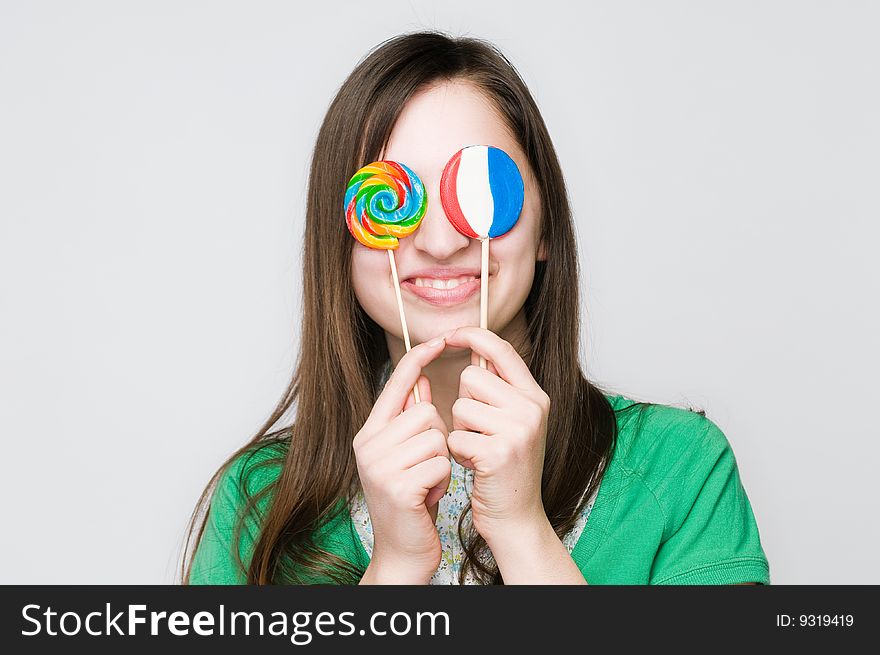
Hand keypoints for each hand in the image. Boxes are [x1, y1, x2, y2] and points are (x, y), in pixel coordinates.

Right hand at [353, 335, 451, 582]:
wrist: (403, 551)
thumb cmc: (412, 500)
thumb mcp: (408, 455)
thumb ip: (410, 420)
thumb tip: (423, 379)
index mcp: (369, 432)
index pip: (396, 384)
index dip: (417, 359)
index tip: (438, 339)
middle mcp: (368, 444)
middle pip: (426, 412)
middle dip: (439, 439)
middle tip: (428, 467)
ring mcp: (379, 465)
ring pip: (436, 437)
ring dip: (442, 462)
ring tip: (428, 483)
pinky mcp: (396, 486)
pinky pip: (439, 463)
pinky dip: (443, 481)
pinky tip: (429, 498)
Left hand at [443, 327, 551, 545]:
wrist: (516, 517)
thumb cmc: (504, 468)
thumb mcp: (512, 422)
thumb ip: (499, 388)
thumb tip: (474, 346)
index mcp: (535, 395)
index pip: (501, 348)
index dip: (472, 336)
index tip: (450, 334)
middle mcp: (532, 408)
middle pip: (471, 377)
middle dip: (463, 404)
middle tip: (479, 431)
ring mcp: (518, 429)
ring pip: (459, 406)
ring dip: (459, 430)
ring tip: (478, 449)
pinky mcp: (498, 452)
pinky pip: (455, 436)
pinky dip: (458, 453)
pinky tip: (475, 466)